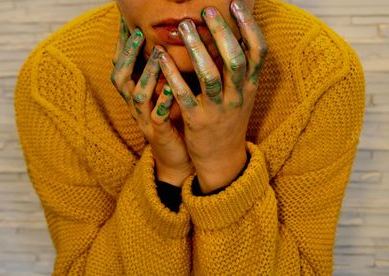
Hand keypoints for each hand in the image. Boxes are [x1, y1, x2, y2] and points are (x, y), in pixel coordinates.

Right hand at [111, 17, 193, 186]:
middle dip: (128, 55)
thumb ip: (163, 73)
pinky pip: (157, 117)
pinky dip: (163, 101)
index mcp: (135, 95)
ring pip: (138, 96)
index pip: (122, 66)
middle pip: (121, 78)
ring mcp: (145, 121)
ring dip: (147, 73)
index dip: (121, 45)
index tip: (127, 23)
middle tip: (137, 33)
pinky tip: (172, 87)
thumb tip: (169, 43)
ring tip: (158, 54)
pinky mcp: (158, 134)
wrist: (177, 159)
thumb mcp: (165, 94)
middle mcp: (135, 107)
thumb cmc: (173, 121)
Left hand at [156, 0, 267, 192]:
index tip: (236, 6)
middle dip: (222, 33)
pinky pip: (185, 95)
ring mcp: (218, 109)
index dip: (250, 28)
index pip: (258, 53)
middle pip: (235, 60)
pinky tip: (162, 58)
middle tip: (206, 11)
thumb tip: (234, 36)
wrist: (223, 158)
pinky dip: (173, 76)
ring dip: (197, 49)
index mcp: (250, 87)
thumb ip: (240, 70)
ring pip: (210, 76)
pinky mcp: (197, 121)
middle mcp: (237, 96)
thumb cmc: (230, 121)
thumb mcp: (242, 96)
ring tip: (183, 27)